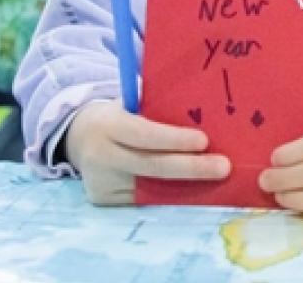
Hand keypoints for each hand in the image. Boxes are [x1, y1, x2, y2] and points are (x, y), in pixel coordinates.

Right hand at [63, 100, 229, 204]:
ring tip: (218, 181)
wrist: (79, 136)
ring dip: (187, 186)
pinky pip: (143, 198)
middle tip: (224, 167)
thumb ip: (157, 108)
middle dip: (191, 167)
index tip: (204, 141)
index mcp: (109, 124)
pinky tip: (194, 191)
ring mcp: (101, 181)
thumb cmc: (120, 115)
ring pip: (151, 187)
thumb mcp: (130, 104)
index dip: (174, 139)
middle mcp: (101, 155)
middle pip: (151, 165)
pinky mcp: (103, 199)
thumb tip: (202, 111)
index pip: (144, 134)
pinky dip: (170, 195)